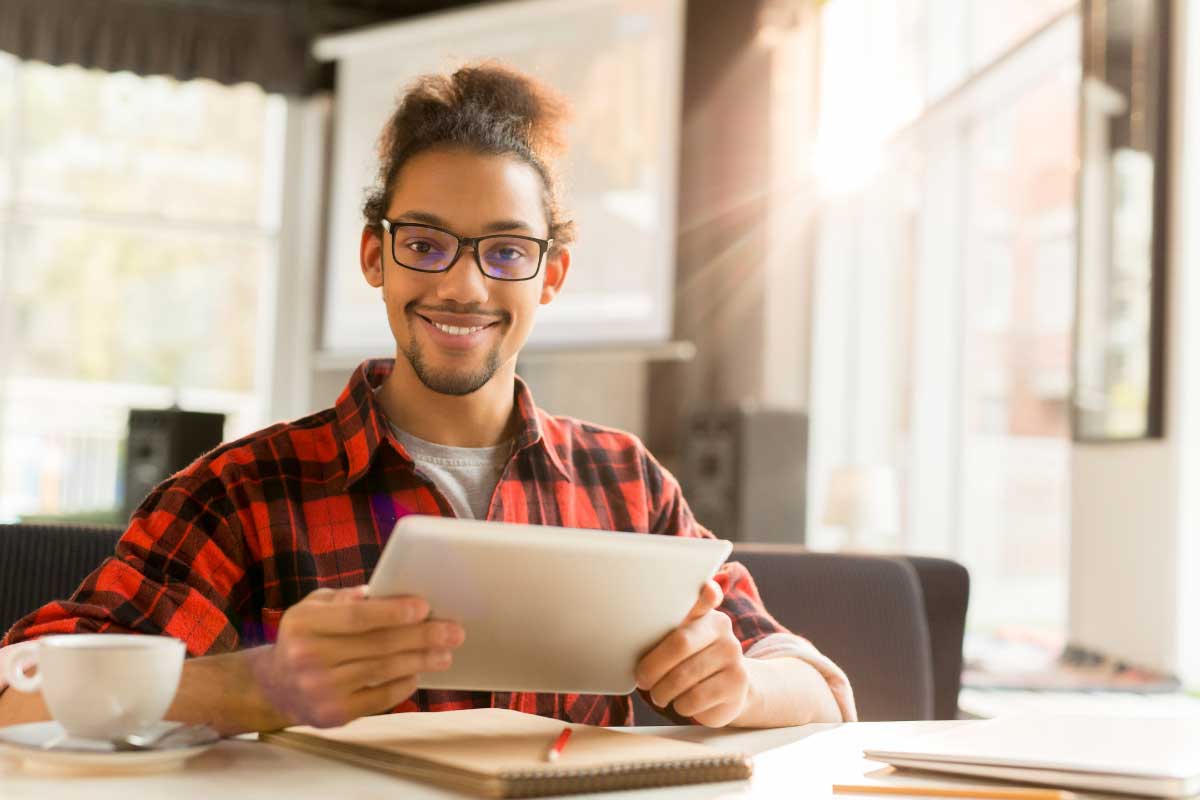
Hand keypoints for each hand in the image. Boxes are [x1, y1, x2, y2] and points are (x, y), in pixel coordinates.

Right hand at [255, 586, 464, 727]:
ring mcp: (320, 690)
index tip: (424, 606)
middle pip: (378, 645)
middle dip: (421, 636)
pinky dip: (402, 685)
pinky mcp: (333, 715)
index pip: (356, 617)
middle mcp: (308, 658)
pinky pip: (379, 699)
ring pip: (383, 671)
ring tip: (445, 653)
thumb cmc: (306, 637)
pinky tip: (418, 673)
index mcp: (303, 624)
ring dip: (420, 661)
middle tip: (453, 631)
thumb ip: (347, 597)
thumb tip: (385, 592)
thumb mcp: (314, 607)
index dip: (393, 612)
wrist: (276, 686)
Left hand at [634, 579, 750, 726]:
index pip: (702, 602)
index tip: (706, 587)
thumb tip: (641, 623)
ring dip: (662, 692)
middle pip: (680, 644)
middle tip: (643, 680)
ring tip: (660, 694)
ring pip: (684, 678)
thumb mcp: (682, 642)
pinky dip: (680, 706)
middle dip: (653, 667)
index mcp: (709, 617)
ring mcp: (734, 659)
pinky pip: (695, 699)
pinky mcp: (737, 686)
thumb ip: (668, 630)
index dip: (705, 594)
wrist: (731, 689)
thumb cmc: (692, 662)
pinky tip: (682, 702)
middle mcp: (725, 633)